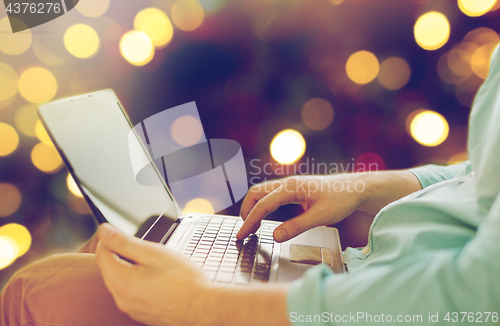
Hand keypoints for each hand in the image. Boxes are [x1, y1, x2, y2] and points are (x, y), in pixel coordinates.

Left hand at [95, 224, 210, 325]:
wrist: (203, 309)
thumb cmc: (184, 281)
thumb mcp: (154, 253)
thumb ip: (124, 242)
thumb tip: (104, 231)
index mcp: (122, 281)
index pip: (101, 254)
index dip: (109, 238)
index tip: (122, 231)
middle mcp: (121, 298)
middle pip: (108, 268)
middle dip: (119, 253)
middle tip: (143, 247)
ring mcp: (130, 309)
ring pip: (118, 281)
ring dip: (128, 267)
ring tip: (154, 263)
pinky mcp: (140, 314)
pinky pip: (129, 293)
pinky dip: (137, 282)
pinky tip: (157, 278)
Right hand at [236, 175, 364, 241]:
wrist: (356, 189)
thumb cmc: (341, 200)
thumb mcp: (320, 217)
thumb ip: (296, 226)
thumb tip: (275, 236)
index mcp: (292, 187)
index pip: (263, 205)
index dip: (249, 221)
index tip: (241, 235)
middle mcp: (288, 183)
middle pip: (256, 193)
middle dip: (246, 211)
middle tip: (244, 231)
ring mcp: (290, 185)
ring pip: (262, 192)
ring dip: (253, 207)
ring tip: (251, 226)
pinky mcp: (294, 189)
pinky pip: (271, 195)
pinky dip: (263, 205)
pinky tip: (265, 218)